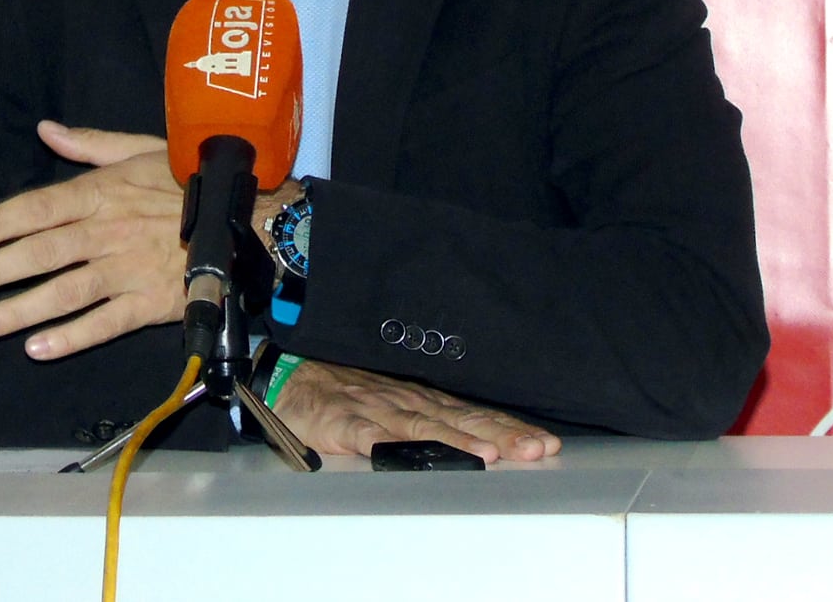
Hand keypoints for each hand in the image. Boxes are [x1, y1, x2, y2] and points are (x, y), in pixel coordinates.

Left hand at [0, 121, 184, 359]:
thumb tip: (45, 130)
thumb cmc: (190, 181)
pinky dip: (71, 337)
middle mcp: (109, 231)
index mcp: (104, 192)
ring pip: (65, 292)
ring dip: (20, 310)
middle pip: (43, 252)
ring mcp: (129, 269)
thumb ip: (89, 144)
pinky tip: (37, 348)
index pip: (40, 207)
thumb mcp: (141, 149)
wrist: (248, 219)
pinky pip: (105, 323)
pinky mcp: (150, 304)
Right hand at [269, 358, 560, 462]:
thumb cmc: (344, 391)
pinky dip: (398, 444)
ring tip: (495, 454)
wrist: (289, 377)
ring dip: (462, 441)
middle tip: (536, 448)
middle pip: (462, 420)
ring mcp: (378, 411)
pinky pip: (374, 436)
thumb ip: (430, 419)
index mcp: (421, 399)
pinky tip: (419, 454)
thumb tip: (479, 436)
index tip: (543, 441)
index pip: (475, 414)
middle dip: (502, 435)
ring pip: (427, 428)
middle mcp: (407, 402)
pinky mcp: (346, 424)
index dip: (509, 427)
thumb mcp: (394, 402)